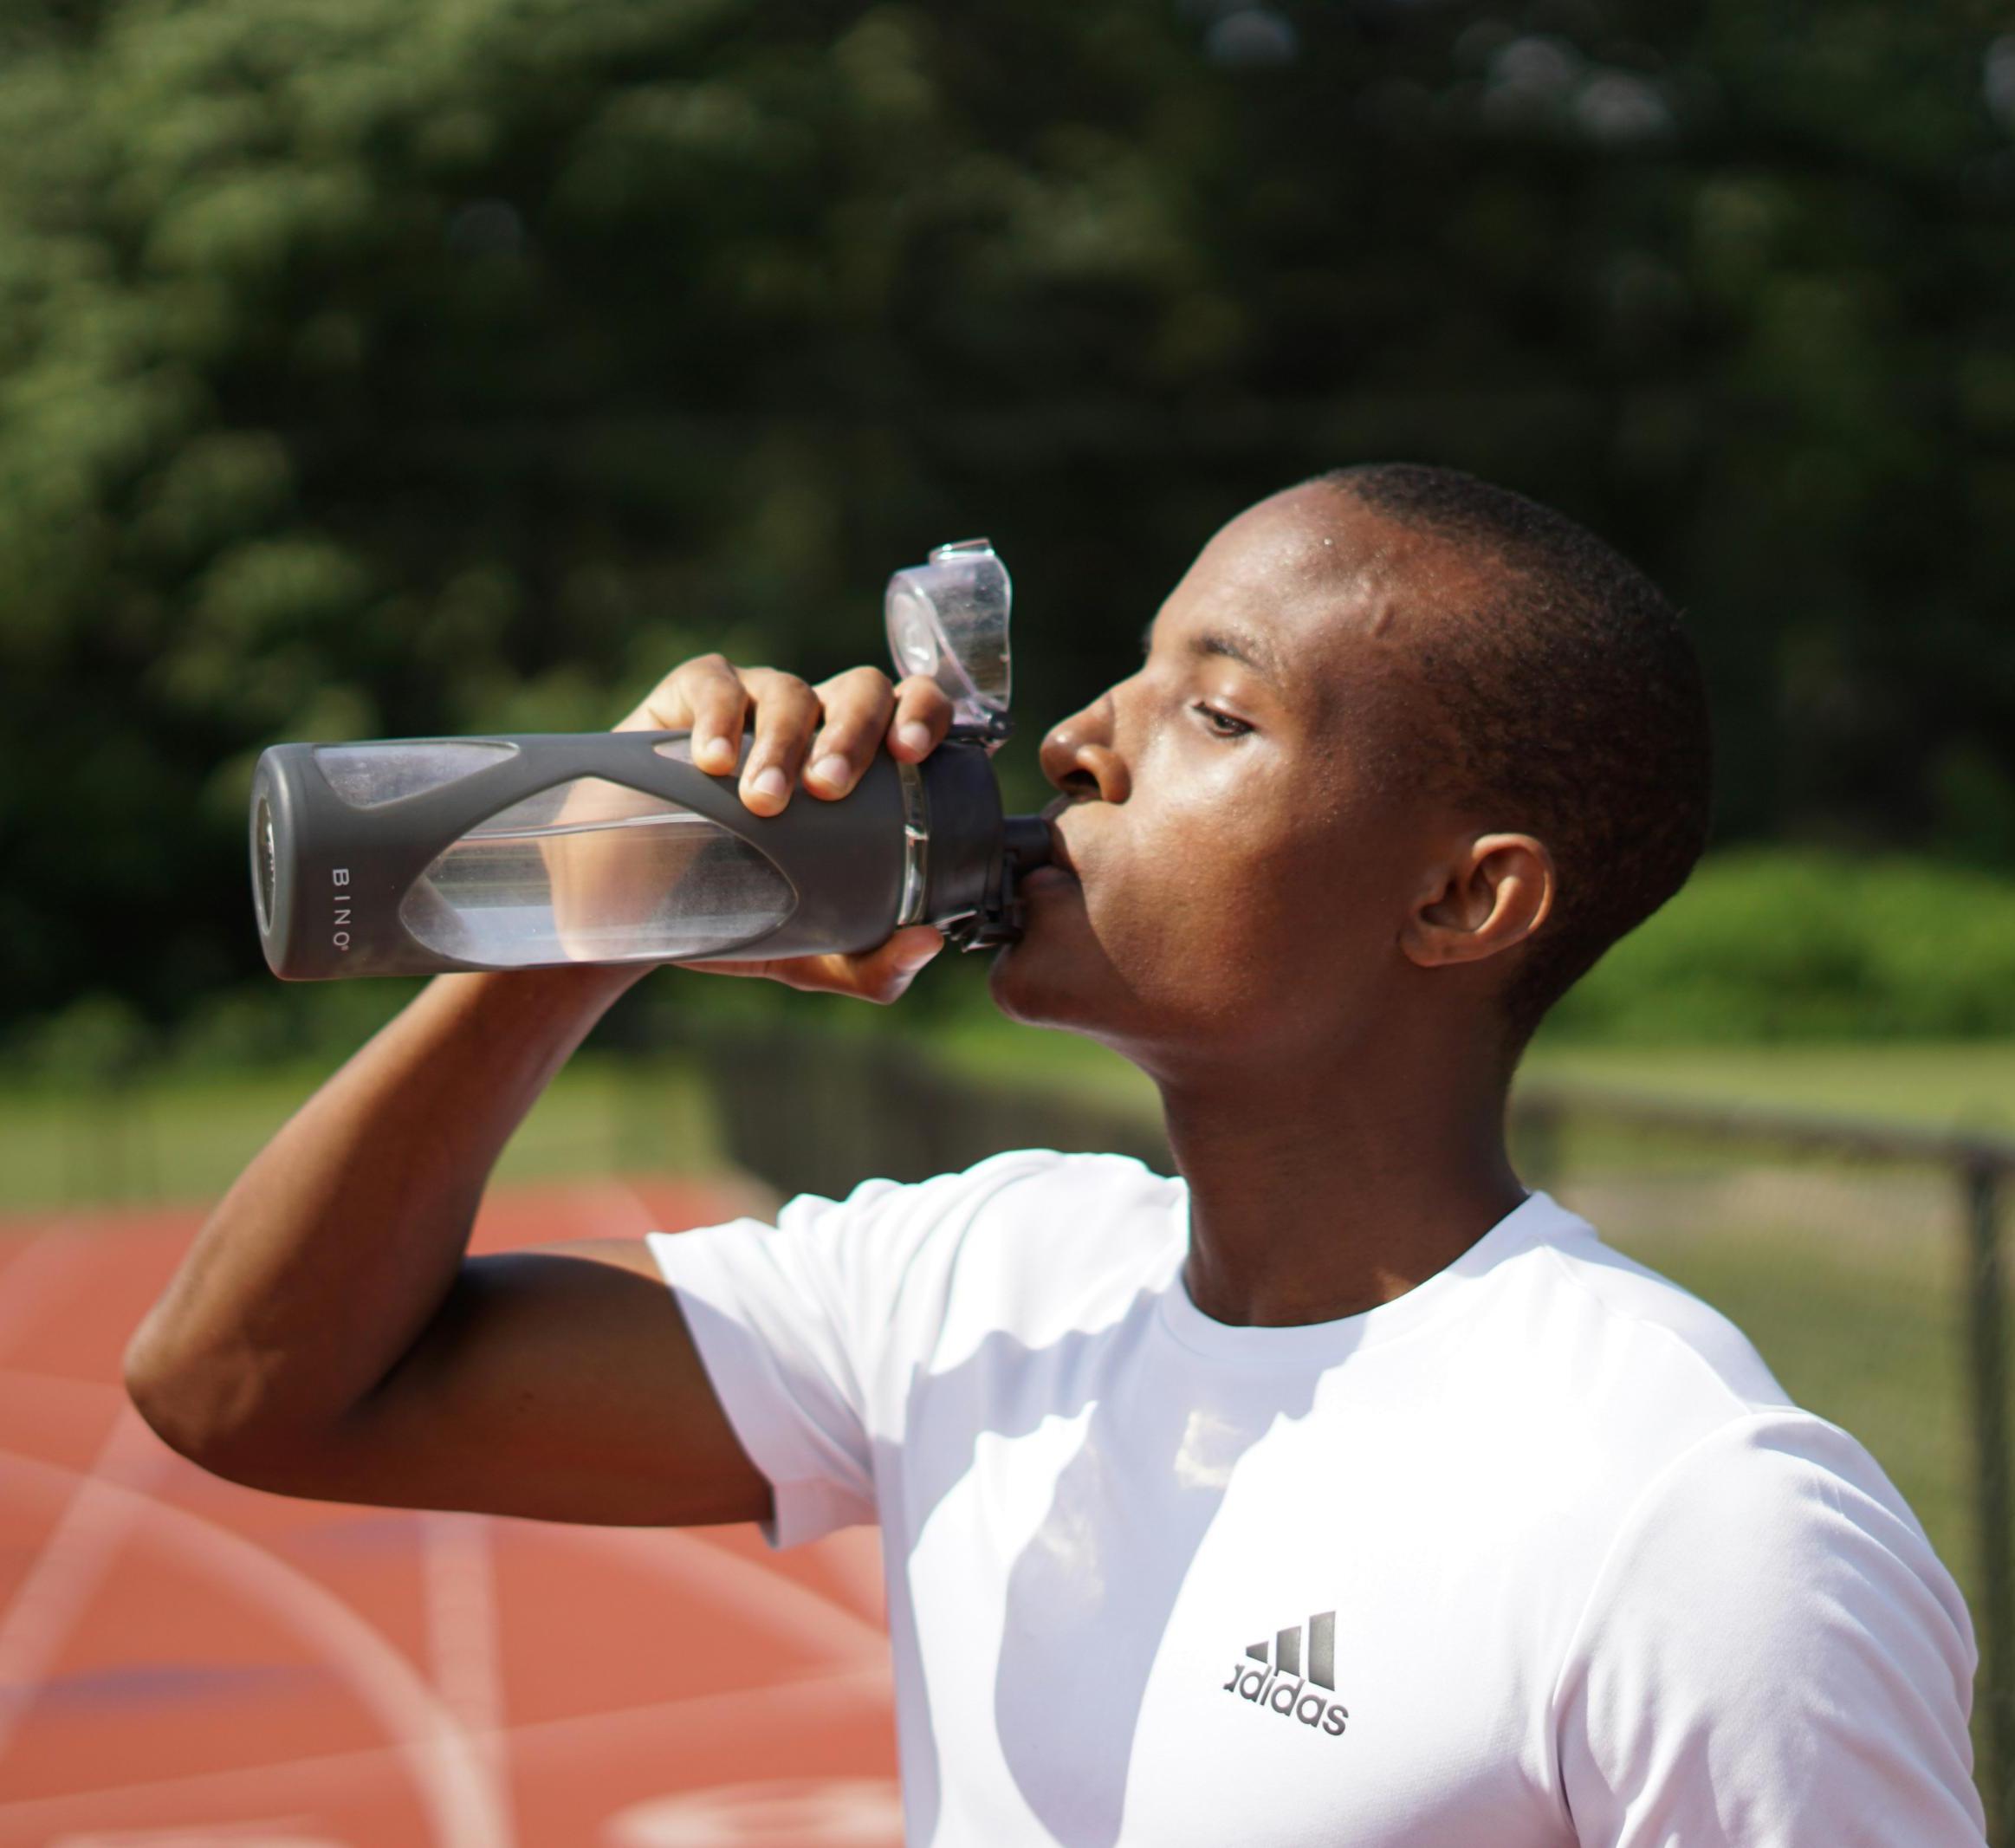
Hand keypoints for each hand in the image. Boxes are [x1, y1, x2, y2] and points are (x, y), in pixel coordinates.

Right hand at [611, 656, 955, 1000]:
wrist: (642, 910)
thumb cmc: (746, 913)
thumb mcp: (814, 952)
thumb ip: (874, 965)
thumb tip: (927, 944)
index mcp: (866, 767)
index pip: (914, 710)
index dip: (924, 714)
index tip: (910, 754)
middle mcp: (820, 724)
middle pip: (861, 691)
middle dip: (853, 733)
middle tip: (828, 789)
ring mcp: (756, 704)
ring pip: (791, 692)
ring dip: (784, 743)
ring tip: (763, 799)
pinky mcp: (690, 698)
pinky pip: (715, 684)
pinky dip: (719, 717)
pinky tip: (712, 760)